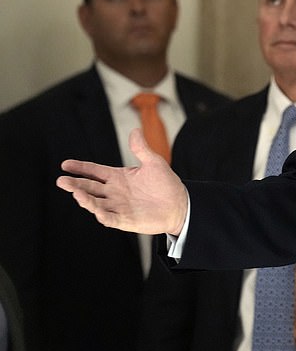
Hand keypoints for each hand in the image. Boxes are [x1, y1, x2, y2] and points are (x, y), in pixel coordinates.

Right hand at [57, 128, 188, 235]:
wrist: (180, 204)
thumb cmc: (166, 184)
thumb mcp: (154, 162)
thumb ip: (141, 148)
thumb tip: (135, 130)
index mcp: (118, 177)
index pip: (94, 171)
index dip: (80, 168)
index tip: (65, 164)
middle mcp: (114, 192)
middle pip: (89, 187)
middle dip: (75, 184)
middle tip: (61, 180)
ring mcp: (118, 207)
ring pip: (96, 203)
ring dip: (85, 198)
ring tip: (75, 192)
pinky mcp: (125, 220)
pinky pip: (109, 218)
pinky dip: (102, 214)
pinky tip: (95, 209)